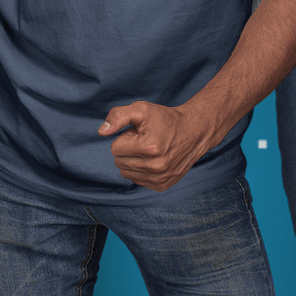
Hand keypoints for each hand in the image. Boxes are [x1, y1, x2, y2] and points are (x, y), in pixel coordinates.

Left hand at [100, 101, 214, 192]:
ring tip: (150, 149)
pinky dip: (141, 170)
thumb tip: (101, 132)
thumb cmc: (164, 119)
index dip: (125, 137)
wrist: (193, 131)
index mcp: (149, 148)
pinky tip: (154, 160)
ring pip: (126, 173)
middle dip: (128, 149)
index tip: (140, 133)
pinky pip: (137, 180)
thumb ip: (118, 117)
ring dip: (133, 160)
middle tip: (145, 140)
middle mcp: (156, 167)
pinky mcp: (162, 186)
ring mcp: (160, 179)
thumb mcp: (141, 110)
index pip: (115, 149)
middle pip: (119, 162)